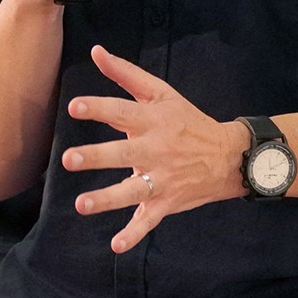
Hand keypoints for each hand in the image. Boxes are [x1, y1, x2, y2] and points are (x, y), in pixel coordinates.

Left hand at [63, 45, 243, 253]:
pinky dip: (134, 235)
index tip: (75, 108)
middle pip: (123, 154)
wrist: (229, 156)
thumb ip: (126, 74)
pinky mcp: (166, 202)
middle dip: (97, 157)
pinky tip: (116, 246)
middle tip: (69, 160)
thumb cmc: (188, 121)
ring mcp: (162, 179)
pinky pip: (148, 221)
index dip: (99, 109)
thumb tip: (96, 51)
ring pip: (132, 191)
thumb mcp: (161, 94)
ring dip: (107, 199)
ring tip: (82, 204)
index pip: (122, 112)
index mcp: (153, 121)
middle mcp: (156, 150)